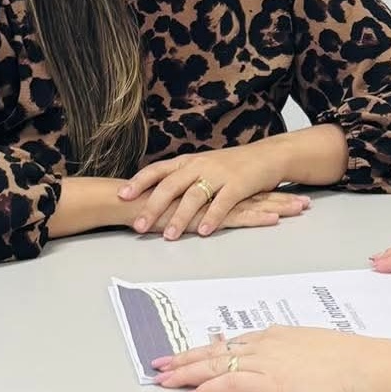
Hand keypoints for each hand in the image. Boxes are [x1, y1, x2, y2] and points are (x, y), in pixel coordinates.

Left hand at [122, 146, 291, 239]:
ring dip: (180, 218)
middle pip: (170, 185)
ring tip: (169, 236)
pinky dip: (211, 218)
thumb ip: (182, 177)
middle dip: (153, 207)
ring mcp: (219, 174)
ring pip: (194, 196)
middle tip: (139, 226)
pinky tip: (202, 232)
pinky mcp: (238, 185)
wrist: (268, 156)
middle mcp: (200, 165)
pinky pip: (222, 203)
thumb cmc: (234, 164)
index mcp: (189, 161)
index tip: (122, 195)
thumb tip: (156, 192)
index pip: (158, 170)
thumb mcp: (203, 166)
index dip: (139, 182)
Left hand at [151, 327, 390, 391]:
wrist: (365, 365)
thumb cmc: (351, 360)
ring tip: (163, 381)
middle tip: (159, 365)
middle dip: (184, 358)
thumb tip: (288, 360)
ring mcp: (267, 361)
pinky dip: (208, 389)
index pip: (231, 342)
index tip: (186, 354)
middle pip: (215, 350)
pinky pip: (230, 382)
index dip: (205, 349)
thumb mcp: (317, 349)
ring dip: (186, 373)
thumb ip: (296, 352)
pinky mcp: (271, 381)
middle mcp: (266, 343)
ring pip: (215, 363)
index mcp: (277, 335)